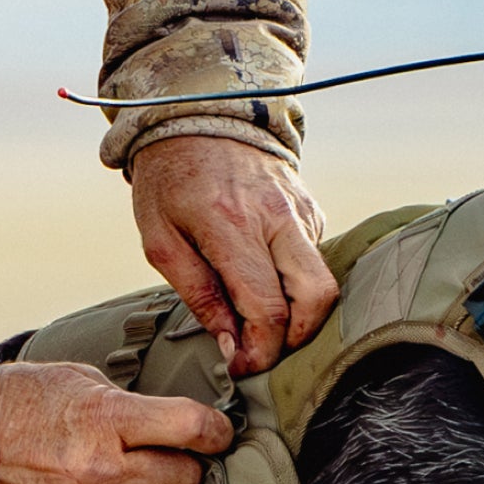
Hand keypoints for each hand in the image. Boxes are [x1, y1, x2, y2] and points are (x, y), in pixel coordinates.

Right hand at [0, 360, 232, 483]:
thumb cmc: (14, 405)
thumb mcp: (78, 381)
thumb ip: (129, 404)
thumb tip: (170, 421)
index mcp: (103, 420)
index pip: (190, 428)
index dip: (216, 430)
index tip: (219, 431)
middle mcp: (98, 469)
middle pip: (184, 476)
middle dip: (192, 463)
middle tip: (183, 454)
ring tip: (160, 480)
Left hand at [127, 135, 337, 377]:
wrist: (198, 117)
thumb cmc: (170, 181)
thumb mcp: (159, 240)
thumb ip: (198, 295)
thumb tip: (232, 345)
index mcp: (231, 224)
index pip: (267, 306)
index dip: (260, 350)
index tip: (242, 366)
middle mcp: (277, 217)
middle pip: (318, 297)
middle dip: (298, 339)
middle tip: (265, 351)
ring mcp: (301, 212)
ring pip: (324, 281)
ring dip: (299, 313)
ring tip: (260, 319)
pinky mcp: (312, 210)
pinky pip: (314, 259)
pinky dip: (295, 282)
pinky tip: (263, 276)